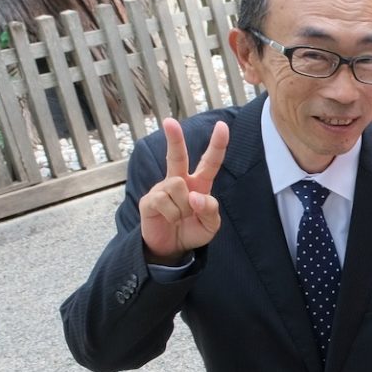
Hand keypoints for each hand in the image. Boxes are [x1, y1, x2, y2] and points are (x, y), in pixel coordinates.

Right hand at [140, 118, 228, 264]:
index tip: (222, 126)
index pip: (210, 162)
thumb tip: (194, 196)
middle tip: (169, 121)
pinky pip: (164, 201)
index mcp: (199, 185)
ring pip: (177, 186)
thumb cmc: (191, 231)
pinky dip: (172, 215)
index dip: (217, 145)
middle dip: (174, 138)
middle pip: (177, 156)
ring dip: (183, 207)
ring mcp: (162, 189)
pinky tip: (169, 219)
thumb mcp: (210, 225)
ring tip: (180, 217)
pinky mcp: (149, 201)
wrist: (171, 249)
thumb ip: (210, 210)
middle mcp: (179, 182)